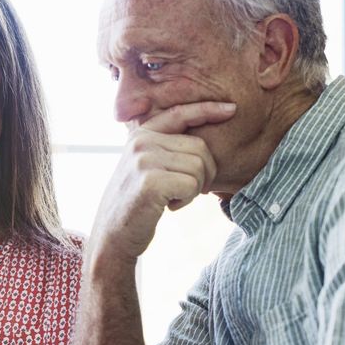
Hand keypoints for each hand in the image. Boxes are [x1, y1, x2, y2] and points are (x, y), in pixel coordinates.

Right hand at [91, 102, 230, 262]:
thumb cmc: (137, 203)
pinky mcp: (150, 182)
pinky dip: (187, 200)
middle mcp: (141, 141)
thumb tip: (206, 143)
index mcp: (141, 134)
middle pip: (199, 147)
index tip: (231, 109)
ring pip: (199, 167)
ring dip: (195, 189)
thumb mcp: (146, 167)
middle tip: (186, 191)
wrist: (113, 235)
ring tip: (173, 198)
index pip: (180, 113)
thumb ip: (166, 148)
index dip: (208, 109)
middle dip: (205, 173)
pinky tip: (169, 206)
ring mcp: (144, 160)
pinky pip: (191, 185)